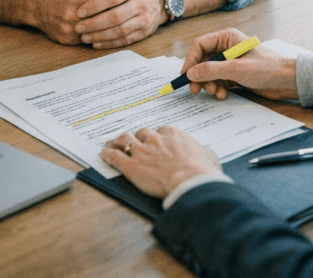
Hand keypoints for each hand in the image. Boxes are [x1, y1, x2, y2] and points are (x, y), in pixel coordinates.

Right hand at [24, 0, 120, 44]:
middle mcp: (72, 15)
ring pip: (101, 32)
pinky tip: (108, 30)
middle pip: (106, 18)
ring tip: (121, 21)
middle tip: (128, 11)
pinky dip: (101, 35)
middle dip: (120, 14)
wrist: (41, 7)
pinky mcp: (69, 41)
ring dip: (112, 27)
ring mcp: (70, 30)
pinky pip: (92, 40)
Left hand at [74, 0, 167, 48]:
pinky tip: (95, 43)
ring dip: (100, 35)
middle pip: (116, 16)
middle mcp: (141, 3)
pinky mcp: (144, 32)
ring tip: (84, 37)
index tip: (79, 12)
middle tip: (78, 28)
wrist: (155, 1)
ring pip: (120, 31)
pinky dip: (109, 43)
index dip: (95, 5)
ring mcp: (144, 19)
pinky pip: (125, 40)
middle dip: (94, 23)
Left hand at [100, 126, 221, 198]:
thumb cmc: (203, 171)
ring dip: (117, 141)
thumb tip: (205, 154)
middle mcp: (155, 139)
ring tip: (112, 144)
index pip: (160, 131)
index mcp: (173, 134)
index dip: (156, 137)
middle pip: (141, 133)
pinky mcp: (131, 166)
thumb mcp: (209, 156)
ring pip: (124, 140)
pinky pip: (114, 156)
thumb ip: (202, 151)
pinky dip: (107, 154)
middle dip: (137, 138)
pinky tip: (103, 154)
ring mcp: (141, 151)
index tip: (155, 142)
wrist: (191, 182)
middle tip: (133, 142)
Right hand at [182, 28, 298, 100]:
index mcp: (227, 38)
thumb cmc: (267, 68)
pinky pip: (218, 81)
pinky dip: (218, 88)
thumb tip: (190, 73)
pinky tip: (223, 95)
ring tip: (215, 93)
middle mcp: (227, 48)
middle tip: (196, 90)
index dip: (190, 60)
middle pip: (203, 61)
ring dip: (209, 84)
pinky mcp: (235, 74)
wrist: (287, 81)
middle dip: (199, 76)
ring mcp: (231, 62)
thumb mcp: (236, 69)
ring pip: (210, 73)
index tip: (185, 76)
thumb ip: (211, 70)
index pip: (200, 45)